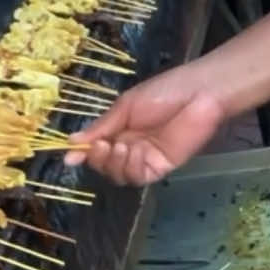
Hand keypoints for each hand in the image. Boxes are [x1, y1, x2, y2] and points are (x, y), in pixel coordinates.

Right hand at [64, 65, 225, 184]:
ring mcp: (146, 158)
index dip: (84, 154)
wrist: (199, 94)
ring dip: (115, 164)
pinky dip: (131, 167)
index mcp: (120, 129)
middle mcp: (130, 146)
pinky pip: (138, 177)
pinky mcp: (161, 167)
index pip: (96, 149)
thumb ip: (101, 127)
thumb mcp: (125, 107)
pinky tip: (135, 152)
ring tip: (122, 146)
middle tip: (101, 145)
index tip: (71, 156)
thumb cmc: (164, 92)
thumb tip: (71, 143)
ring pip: (119, 175)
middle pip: (105, 166)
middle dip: (98, 159)